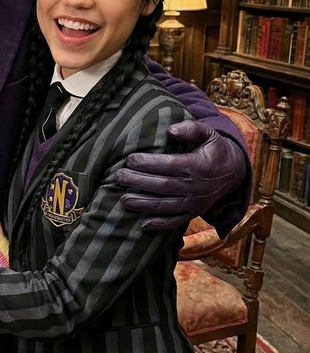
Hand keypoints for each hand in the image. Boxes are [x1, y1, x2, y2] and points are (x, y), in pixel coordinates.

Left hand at [116, 120, 246, 229]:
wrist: (234, 172)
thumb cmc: (214, 149)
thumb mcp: (209, 134)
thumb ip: (191, 128)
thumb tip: (170, 130)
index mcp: (199, 166)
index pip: (170, 165)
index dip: (149, 163)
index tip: (130, 159)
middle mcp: (197, 187)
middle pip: (164, 186)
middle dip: (139, 182)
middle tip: (118, 176)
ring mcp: (196, 203)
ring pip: (167, 206)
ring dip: (144, 204)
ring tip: (123, 199)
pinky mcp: (194, 213)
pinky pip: (177, 221)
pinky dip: (161, 224)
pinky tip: (143, 224)